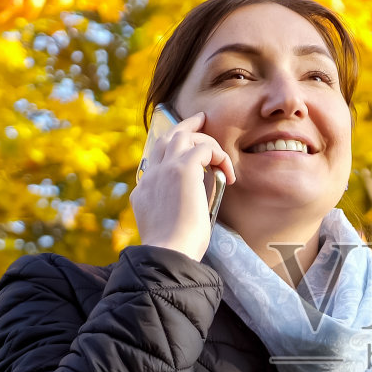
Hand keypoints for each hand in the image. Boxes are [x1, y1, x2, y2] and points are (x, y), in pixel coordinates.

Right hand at [132, 111, 236, 259]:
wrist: (168, 252)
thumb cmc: (175, 250)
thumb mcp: (168, 228)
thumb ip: (173, 213)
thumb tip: (188, 210)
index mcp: (143, 191)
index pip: (155, 161)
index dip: (172, 153)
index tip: (189, 155)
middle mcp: (151, 176)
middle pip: (165, 139)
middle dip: (184, 126)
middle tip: (201, 119)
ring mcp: (164, 170)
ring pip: (183, 136)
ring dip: (205, 140)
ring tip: (221, 153)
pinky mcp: (182, 169)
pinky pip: (204, 148)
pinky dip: (219, 155)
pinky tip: (228, 173)